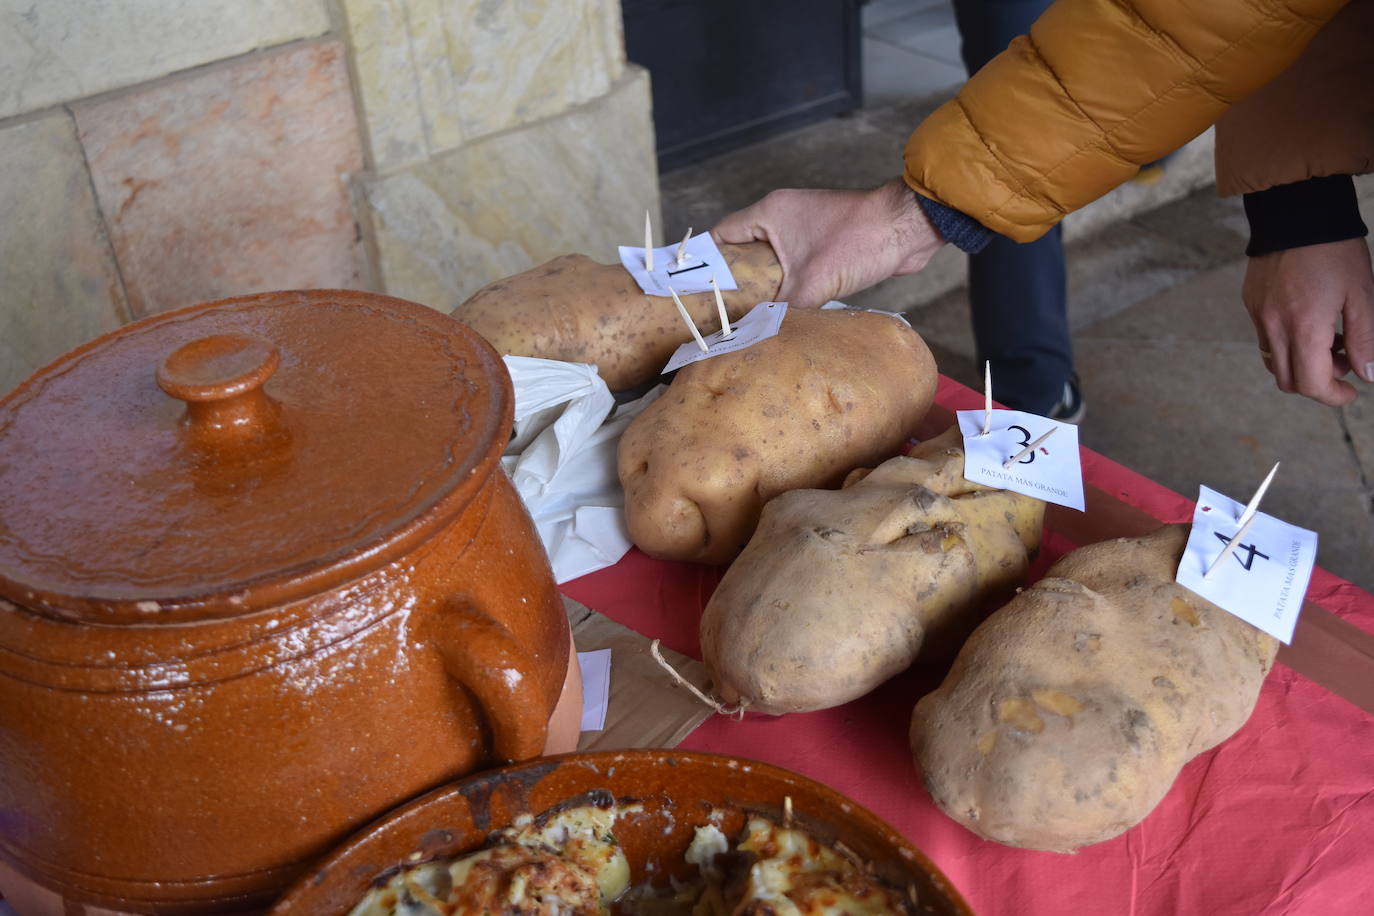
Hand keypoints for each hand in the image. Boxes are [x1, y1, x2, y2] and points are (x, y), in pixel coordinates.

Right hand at [712, 178, 945, 307]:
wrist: (908, 229)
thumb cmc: (858, 241)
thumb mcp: (812, 282)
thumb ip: (781, 309)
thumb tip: (759, 336)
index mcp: (770, 213)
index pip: (722, 235)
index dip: (706, 262)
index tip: (696, 290)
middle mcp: (783, 216)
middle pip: (744, 250)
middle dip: (734, 281)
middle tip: (719, 312)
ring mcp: (805, 229)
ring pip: (771, 261)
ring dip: (764, 286)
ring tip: (747, 316)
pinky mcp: (825, 244)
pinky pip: (795, 266)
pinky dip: (787, 286)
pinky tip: (783, 311)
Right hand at [1243, 238, 1373, 406]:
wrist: (1297, 214)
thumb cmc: (1335, 251)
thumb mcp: (1362, 295)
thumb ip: (1366, 339)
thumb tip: (1370, 374)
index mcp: (1304, 328)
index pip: (1311, 384)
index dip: (1333, 396)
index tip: (1351, 392)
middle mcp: (1274, 327)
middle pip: (1288, 381)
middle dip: (1318, 382)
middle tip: (1345, 361)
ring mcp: (1258, 316)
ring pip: (1274, 362)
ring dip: (1301, 363)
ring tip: (1327, 339)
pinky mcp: (1252, 304)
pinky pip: (1266, 337)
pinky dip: (1288, 341)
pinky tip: (1308, 318)